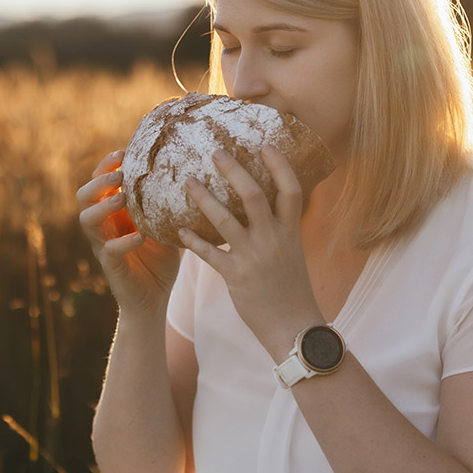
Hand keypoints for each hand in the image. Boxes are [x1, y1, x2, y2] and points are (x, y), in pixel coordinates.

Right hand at [77, 150, 180, 317]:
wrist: (155, 299)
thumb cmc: (161, 259)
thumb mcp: (167, 227)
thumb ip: (171, 206)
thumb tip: (197, 177)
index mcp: (115, 213)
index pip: (100, 182)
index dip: (106, 166)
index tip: (123, 152)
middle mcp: (104, 226)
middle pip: (84, 196)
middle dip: (99, 182)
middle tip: (119, 175)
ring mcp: (103, 245)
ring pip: (87, 220)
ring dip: (103, 206)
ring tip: (122, 200)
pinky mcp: (111, 266)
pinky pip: (108, 251)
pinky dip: (123, 242)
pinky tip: (139, 237)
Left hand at [178, 146, 322, 358]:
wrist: (295, 329)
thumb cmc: (292, 290)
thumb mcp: (293, 254)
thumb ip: (280, 230)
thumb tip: (269, 208)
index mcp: (290, 232)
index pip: (291, 190)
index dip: (279, 165)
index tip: (265, 144)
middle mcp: (273, 239)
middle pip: (253, 195)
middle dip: (233, 170)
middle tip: (215, 151)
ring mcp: (254, 257)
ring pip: (225, 219)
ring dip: (203, 197)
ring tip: (187, 181)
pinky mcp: (236, 276)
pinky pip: (209, 253)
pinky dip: (192, 240)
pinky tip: (178, 229)